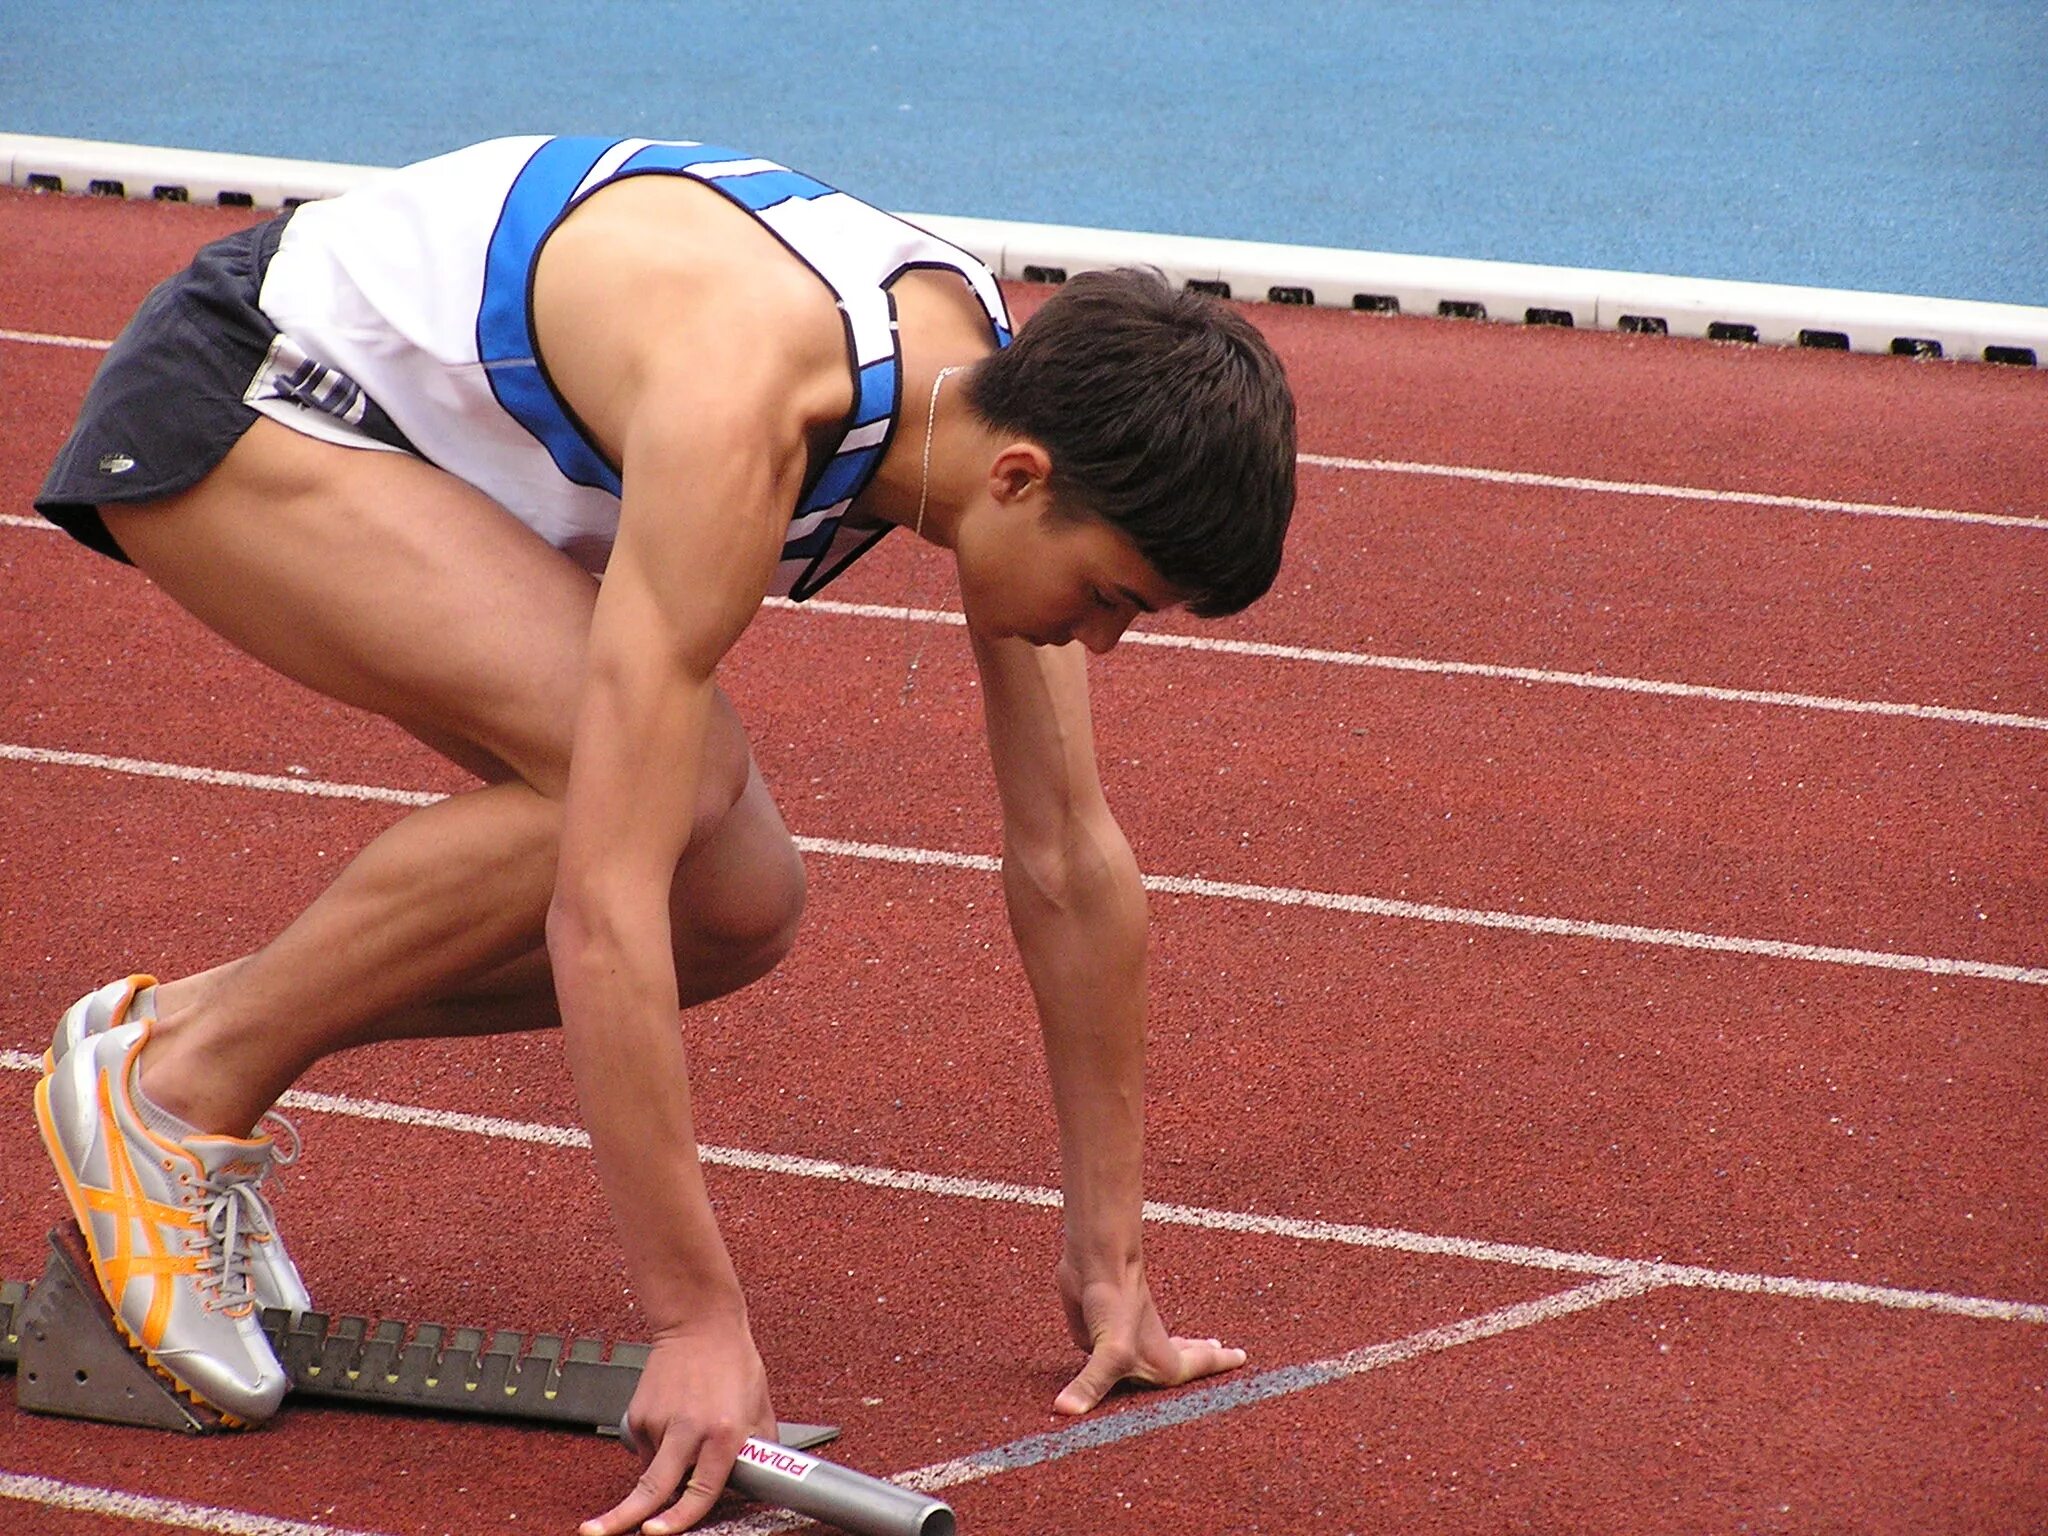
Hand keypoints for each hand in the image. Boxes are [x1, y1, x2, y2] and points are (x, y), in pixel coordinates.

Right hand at [581, 1321, 776, 1535]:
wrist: (699, 1322)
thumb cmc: (732, 1361)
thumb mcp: (759, 1407)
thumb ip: (756, 1448)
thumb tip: (755, 1480)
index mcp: (724, 1431)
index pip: (701, 1491)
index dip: (678, 1520)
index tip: (657, 1534)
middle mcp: (688, 1428)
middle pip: (652, 1488)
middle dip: (624, 1518)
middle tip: (601, 1533)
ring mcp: (658, 1420)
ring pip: (653, 1470)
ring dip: (666, 1469)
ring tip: (687, 1433)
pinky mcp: (638, 1413)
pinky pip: (645, 1449)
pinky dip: (658, 1447)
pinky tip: (674, 1421)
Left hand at [1050, 1254, 1247, 1414]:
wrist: (1095, 1262)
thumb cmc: (1116, 1303)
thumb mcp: (1109, 1352)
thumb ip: (1090, 1384)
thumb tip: (1064, 1411)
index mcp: (1163, 1364)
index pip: (1199, 1368)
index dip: (1220, 1364)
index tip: (1243, 1356)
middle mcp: (1147, 1356)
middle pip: (1179, 1366)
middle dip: (1200, 1364)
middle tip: (1221, 1356)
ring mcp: (1125, 1346)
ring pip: (1148, 1362)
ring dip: (1167, 1360)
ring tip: (1188, 1355)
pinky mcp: (1099, 1338)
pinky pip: (1111, 1363)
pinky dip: (1125, 1363)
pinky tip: (1123, 1358)